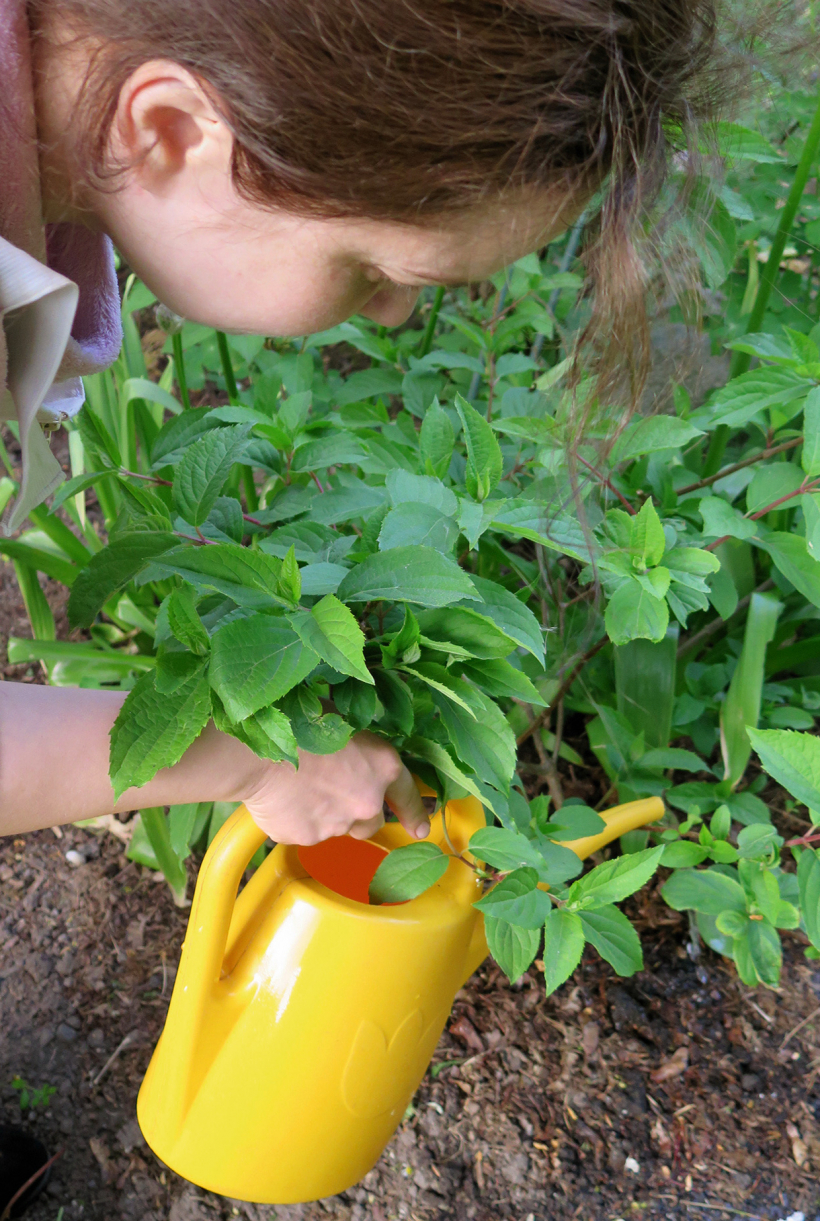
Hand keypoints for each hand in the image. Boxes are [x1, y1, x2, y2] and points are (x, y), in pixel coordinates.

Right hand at [241, 731, 429, 845]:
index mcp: (382, 766)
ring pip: (337, 827)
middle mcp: (367, 800)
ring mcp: (338, 823)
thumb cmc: (298, 723)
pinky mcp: (309, 838)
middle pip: (371, 820)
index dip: (415, 813)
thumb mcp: (341, 722)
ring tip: (299, 788)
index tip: (421, 831)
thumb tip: (354, 753)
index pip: (407, 794)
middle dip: (356, 812)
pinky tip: (281, 799)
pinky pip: (306, 833)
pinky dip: (297, 821)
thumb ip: (357, 747)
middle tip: (331, 792)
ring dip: (326, 815)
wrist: (257, 752)